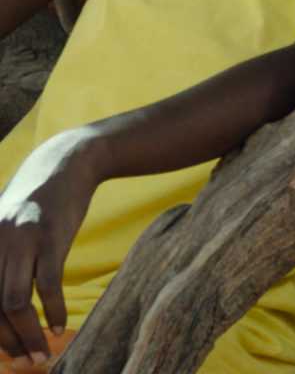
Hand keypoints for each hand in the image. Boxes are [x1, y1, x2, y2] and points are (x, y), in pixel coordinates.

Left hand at [0, 129, 100, 363]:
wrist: (66, 163)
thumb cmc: (34, 203)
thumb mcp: (4, 227)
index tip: (4, 356)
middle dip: (7, 342)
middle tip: (26, 362)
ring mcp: (21, 238)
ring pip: (14, 303)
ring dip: (28, 335)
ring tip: (43, 353)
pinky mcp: (51, 235)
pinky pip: (48, 285)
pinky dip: (54, 311)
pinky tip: (59, 324)